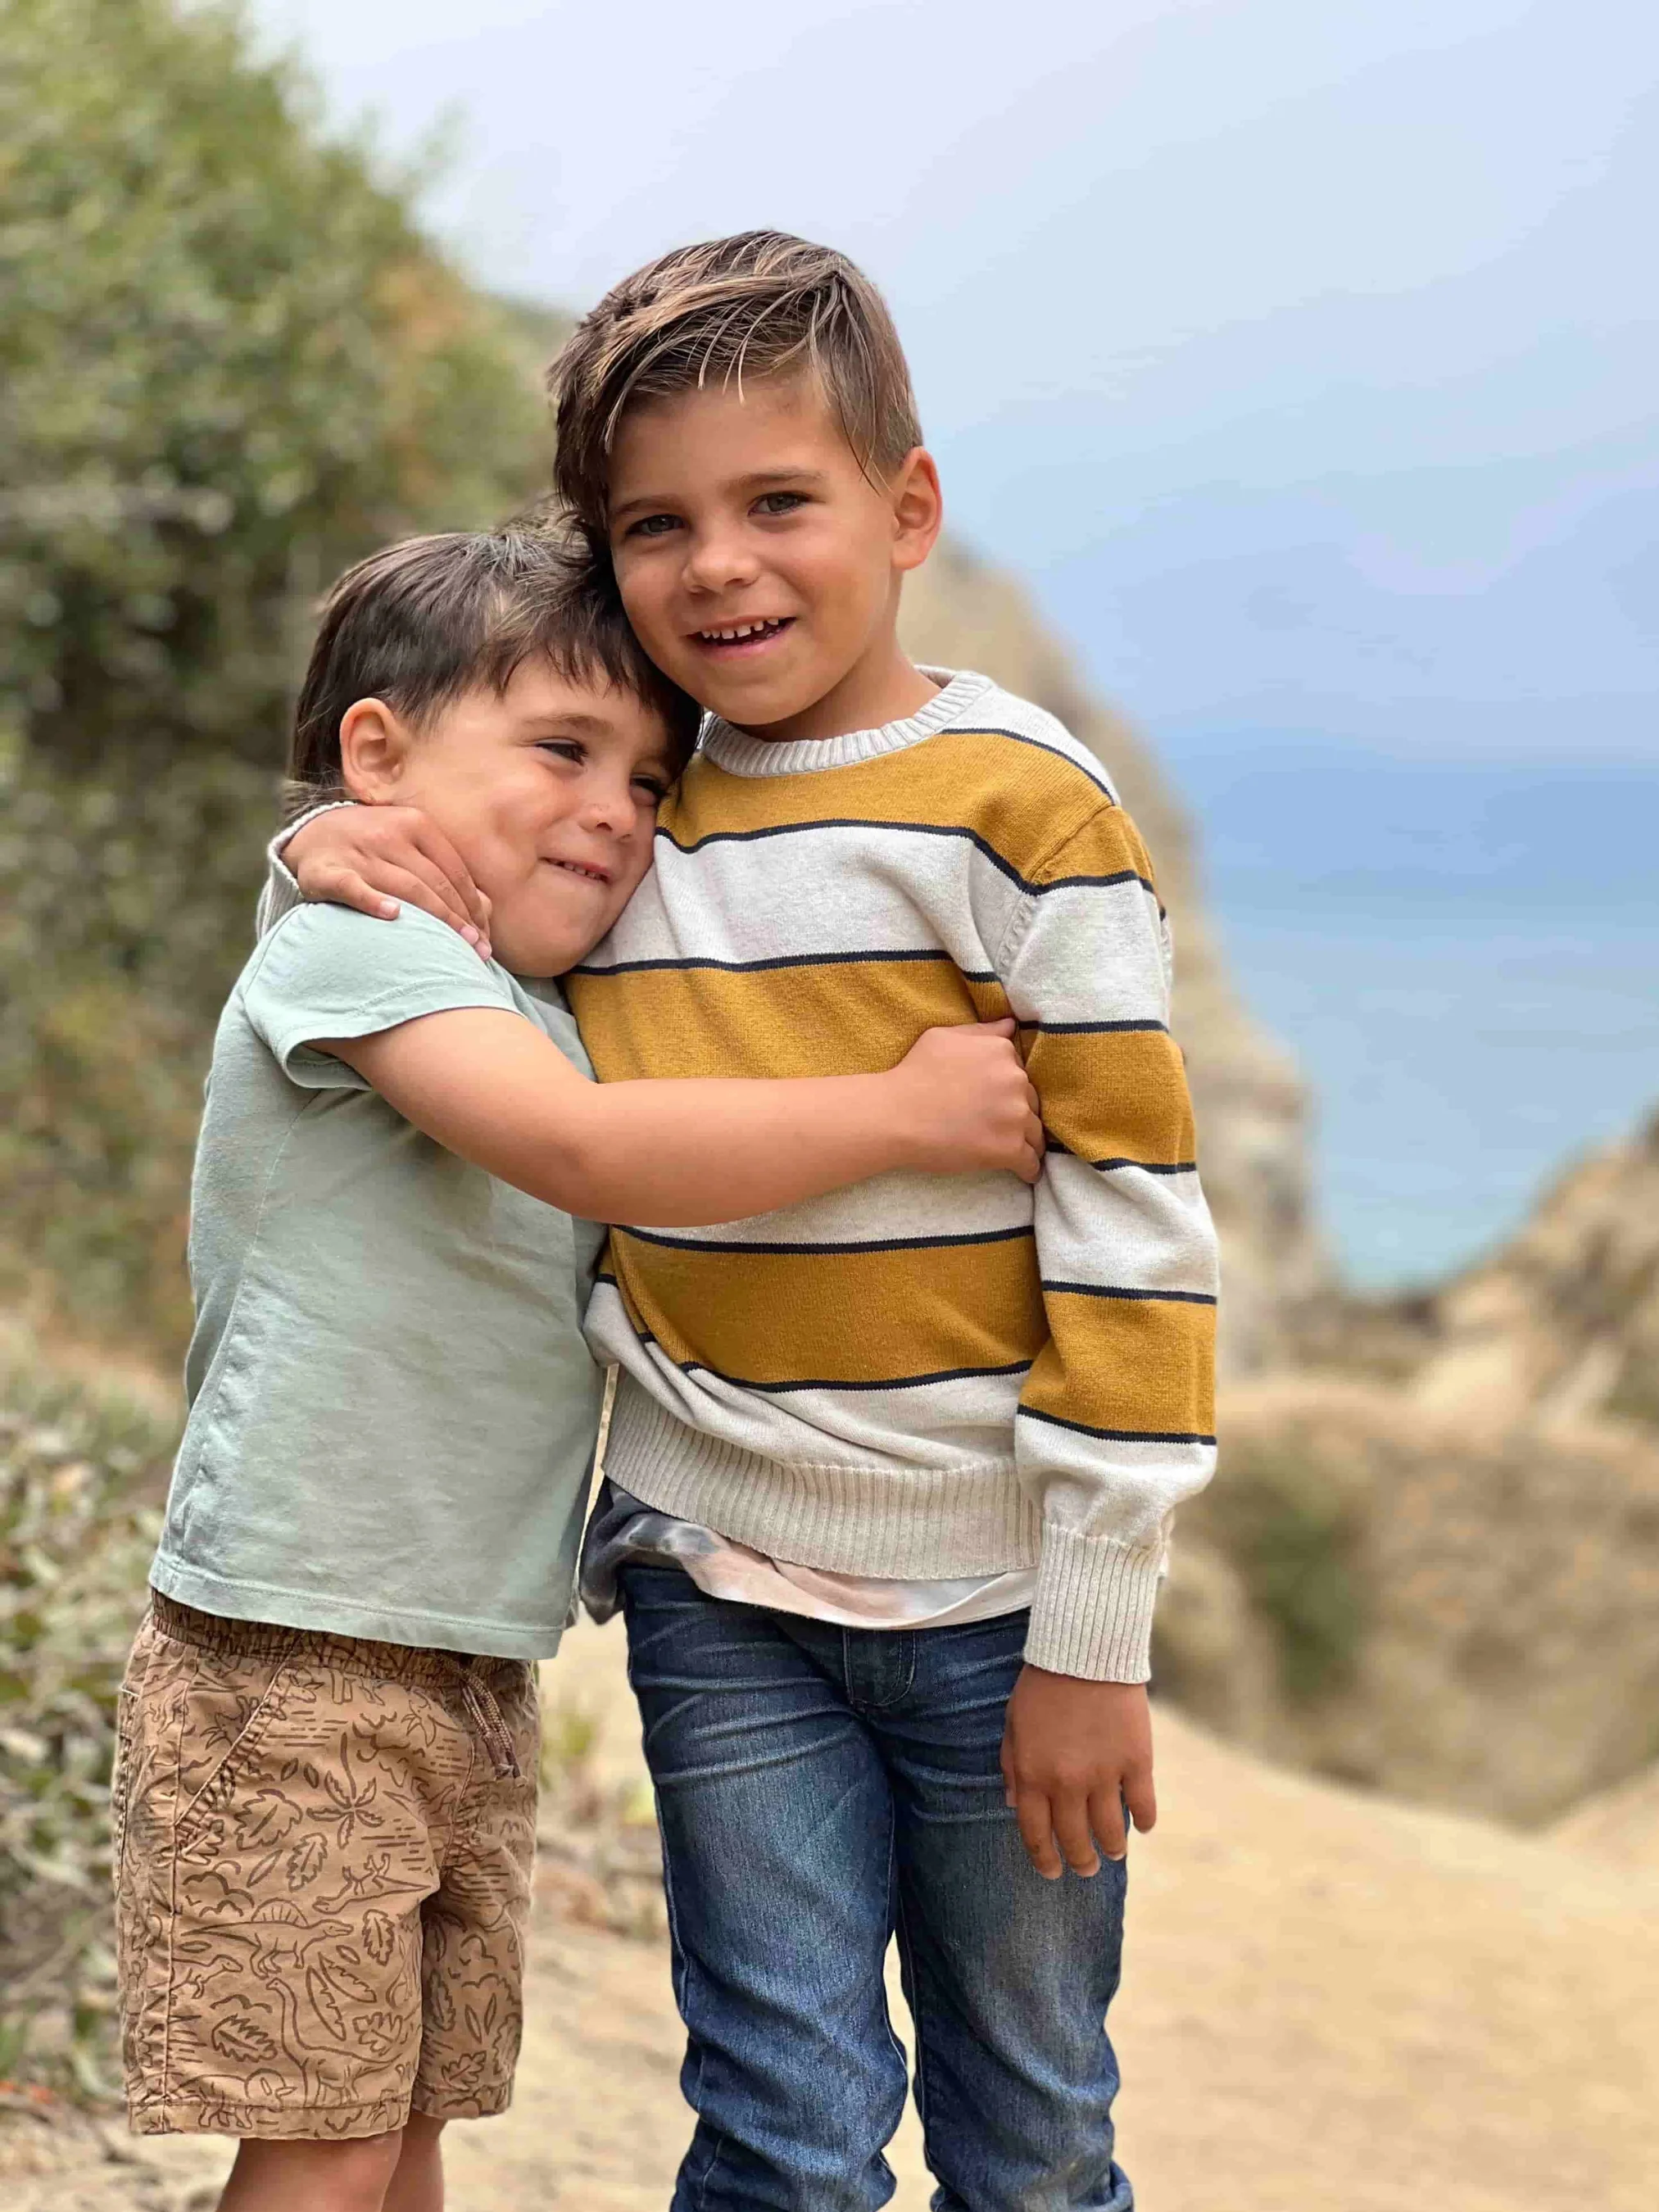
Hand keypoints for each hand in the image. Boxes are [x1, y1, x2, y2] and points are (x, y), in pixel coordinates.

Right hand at [285, 805, 492, 956]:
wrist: (312, 833)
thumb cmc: (375, 847)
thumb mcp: (410, 843)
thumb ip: (444, 868)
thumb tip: (487, 909)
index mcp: (415, 824)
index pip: (455, 871)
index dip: (474, 906)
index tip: (486, 936)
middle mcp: (389, 834)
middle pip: (435, 882)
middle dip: (461, 919)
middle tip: (478, 950)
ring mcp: (359, 852)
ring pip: (406, 888)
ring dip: (435, 920)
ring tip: (455, 947)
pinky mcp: (329, 871)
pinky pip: (354, 887)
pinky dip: (373, 902)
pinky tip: (393, 917)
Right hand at [894, 1020, 1043, 1182]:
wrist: (896, 1116)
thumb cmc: (913, 1074)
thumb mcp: (944, 1037)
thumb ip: (982, 1032)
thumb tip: (1011, 1025)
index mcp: (1001, 1051)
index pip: (1018, 1072)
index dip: (1006, 1088)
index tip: (995, 1101)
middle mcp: (1015, 1080)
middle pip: (1029, 1101)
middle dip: (1017, 1113)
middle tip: (998, 1127)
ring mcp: (1014, 1116)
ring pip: (1034, 1132)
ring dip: (1026, 1140)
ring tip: (1016, 1150)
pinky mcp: (1009, 1148)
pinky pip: (1030, 1161)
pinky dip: (1029, 1168)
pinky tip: (1025, 1173)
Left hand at [1001, 1666, 1155, 1877]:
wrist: (1084, 1651)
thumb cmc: (1043, 1685)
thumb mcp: (1013, 1723)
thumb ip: (1011, 1765)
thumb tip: (1013, 1802)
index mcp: (1032, 1775)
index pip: (1036, 1834)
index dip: (1044, 1859)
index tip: (1052, 1872)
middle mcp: (1067, 1783)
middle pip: (1075, 1840)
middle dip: (1080, 1861)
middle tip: (1085, 1868)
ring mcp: (1104, 1775)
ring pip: (1110, 1831)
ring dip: (1112, 1848)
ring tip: (1113, 1852)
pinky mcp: (1136, 1761)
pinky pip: (1143, 1805)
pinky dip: (1144, 1821)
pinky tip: (1142, 1826)